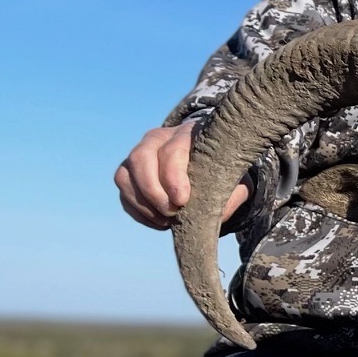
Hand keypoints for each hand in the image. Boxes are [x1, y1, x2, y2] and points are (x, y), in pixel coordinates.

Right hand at [115, 118, 249, 229]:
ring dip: (143, 204)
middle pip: (140, 158)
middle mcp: (159, 138)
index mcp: (188, 134)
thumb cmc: (223, 171)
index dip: (173, 177)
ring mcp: (139, 154)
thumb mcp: (234, 180)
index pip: (172, 150)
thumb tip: (212, 214)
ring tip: (167, 220)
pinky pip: (123, 192)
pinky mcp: (129, 173)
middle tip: (172, 212)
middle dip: (153, 191)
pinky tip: (160, 222)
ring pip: (124, 175)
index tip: (182, 200)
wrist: (211, 167)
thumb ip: (228, 194)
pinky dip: (138, 211)